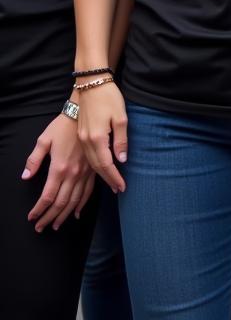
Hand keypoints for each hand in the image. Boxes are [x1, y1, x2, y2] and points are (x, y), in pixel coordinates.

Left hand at [22, 113, 95, 231]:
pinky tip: (77, 213)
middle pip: (61, 202)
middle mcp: (73, 173)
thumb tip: (25, 176)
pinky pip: (89, 191)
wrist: (86, 113)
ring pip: (75, 200)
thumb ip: (34, 159)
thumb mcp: (44, 140)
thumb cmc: (63, 125)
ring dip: (64, 215)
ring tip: (56, 226)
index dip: (39, 210)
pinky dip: (82, 204)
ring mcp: (85, 172)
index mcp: (59, 167)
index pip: (47, 196)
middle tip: (41, 228)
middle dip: (50, 218)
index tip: (32, 218)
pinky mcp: (93, 169)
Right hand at [77, 81, 127, 192]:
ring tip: (111, 182)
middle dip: (108, 179)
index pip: (106, 164)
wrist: (91, 83)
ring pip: (90, 163)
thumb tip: (121, 160)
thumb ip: (121, 140)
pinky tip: (100, 168)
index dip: (114, 177)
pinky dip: (94, 165)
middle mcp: (86, 141)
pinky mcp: (81, 134)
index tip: (122, 187)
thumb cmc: (109, 97)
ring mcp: (82, 138)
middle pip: (96, 167)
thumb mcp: (120, 117)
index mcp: (96, 138)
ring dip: (101, 174)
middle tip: (118, 189)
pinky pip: (87, 156)